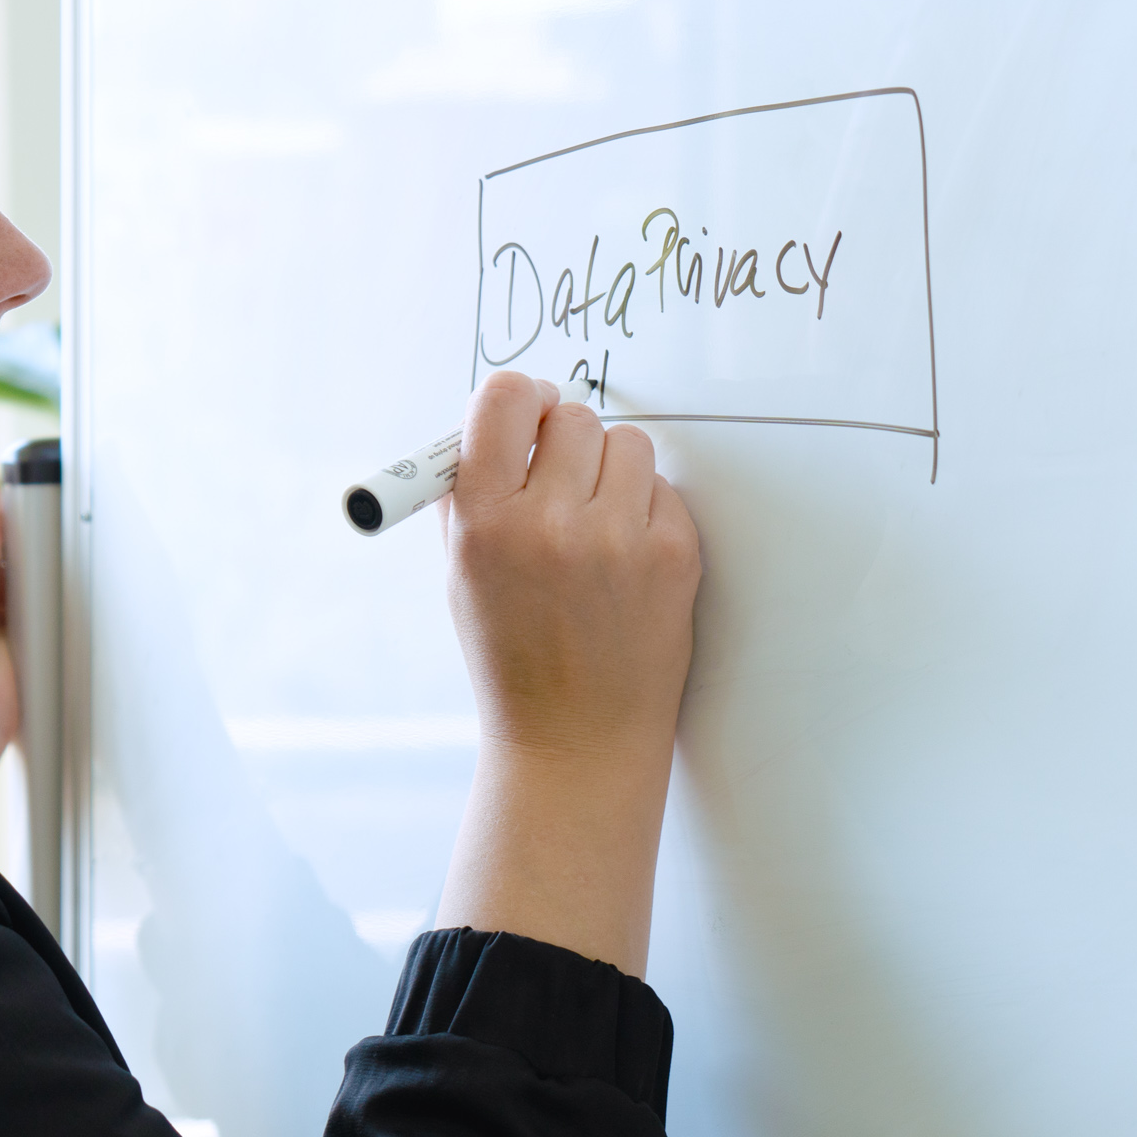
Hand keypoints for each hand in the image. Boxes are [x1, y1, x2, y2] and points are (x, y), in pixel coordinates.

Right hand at [433, 371, 700, 974]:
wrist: (575, 738)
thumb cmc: (513, 655)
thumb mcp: (463, 573)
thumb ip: (472, 493)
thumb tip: (497, 419)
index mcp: (482, 522)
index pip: (503, 398)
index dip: (519, 398)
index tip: (527, 411)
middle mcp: (548, 523)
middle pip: (572, 416)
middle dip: (566, 440)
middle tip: (563, 477)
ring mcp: (616, 539)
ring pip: (628, 445)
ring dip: (612, 472)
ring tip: (598, 524)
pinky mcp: (673, 555)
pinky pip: (664, 491)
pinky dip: (647, 513)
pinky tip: (627, 561)